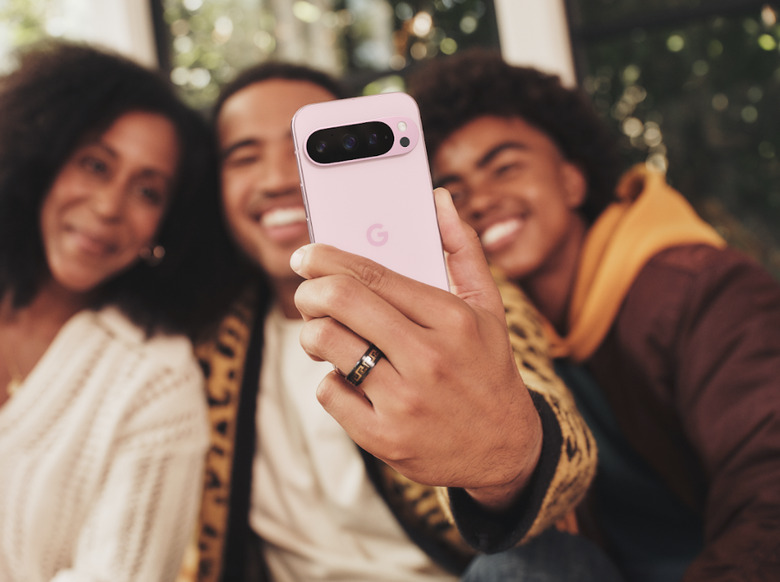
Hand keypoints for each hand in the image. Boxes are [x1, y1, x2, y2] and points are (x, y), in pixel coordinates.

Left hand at [291, 188, 541, 509]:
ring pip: (324, 342)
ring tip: (323, 334)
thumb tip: (438, 198)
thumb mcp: (488, 308)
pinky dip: (330, 380)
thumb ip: (462, 249)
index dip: (326, 257)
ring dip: (311, 333)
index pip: (372, 272)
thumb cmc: (488, 368)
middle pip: (339, 300)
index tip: (306, 254)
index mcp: (452, 318)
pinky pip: (328, 392)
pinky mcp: (385, 438)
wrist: (504, 449)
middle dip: (308, 289)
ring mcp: (404, 401)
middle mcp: (428, 357)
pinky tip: (349, 379)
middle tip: (306, 292)